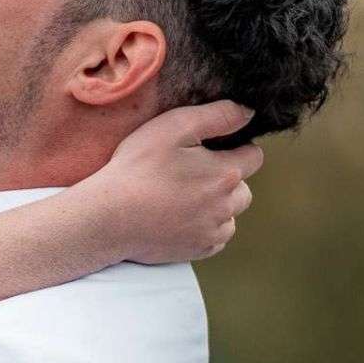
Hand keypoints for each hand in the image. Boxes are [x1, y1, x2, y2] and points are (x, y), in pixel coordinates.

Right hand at [93, 100, 262, 263]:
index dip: (235, 148)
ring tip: (182, 196)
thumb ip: (217, 116)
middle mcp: (226, 206)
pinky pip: (215, 238)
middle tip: (190, 173)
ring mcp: (212, 232)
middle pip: (243, 188)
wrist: (109, 217)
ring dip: (217, 205)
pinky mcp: (198, 250)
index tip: (209, 148)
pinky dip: (204, 228)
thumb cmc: (137, 169)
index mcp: (225, 174)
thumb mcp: (173, 127)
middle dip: (226, 179)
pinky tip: (178, 217)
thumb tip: (248, 113)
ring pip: (230, 214)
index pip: (254, 157)